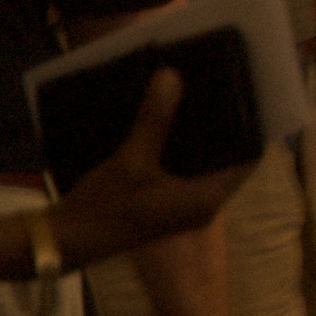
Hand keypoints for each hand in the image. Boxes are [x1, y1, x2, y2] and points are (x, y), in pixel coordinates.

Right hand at [54, 70, 255, 269]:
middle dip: (220, 125)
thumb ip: (156, 118)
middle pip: (225, 158)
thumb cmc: (106, 206)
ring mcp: (183, 206)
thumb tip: (172, 75)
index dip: (247, 127)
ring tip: (193, 93)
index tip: (243, 93)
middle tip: (216, 85)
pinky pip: (184, 169)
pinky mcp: (165, 202)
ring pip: (203, 163)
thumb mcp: (132, 159)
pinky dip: (180, 147)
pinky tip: (168, 119)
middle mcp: (202, 205)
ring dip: (198, 135)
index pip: (246, 159)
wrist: (68, 241)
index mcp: (206, 199)